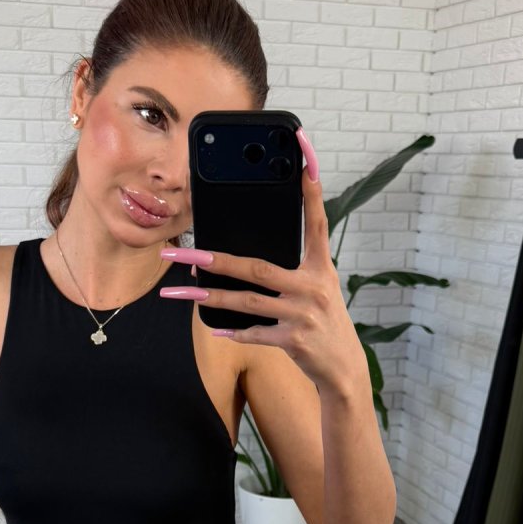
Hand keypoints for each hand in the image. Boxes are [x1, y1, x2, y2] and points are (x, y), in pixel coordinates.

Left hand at [158, 126, 366, 394]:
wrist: (343, 369)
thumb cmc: (323, 323)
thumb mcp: (317, 290)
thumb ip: (288, 271)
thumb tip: (237, 262)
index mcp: (320, 267)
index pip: (315, 220)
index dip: (311, 188)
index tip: (303, 154)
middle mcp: (314, 286)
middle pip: (256, 266)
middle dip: (214, 258)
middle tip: (182, 251)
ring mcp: (304, 314)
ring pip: (247, 301)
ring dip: (210, 296)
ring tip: (179, 291)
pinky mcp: (295, 340)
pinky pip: (254, 333)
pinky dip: (234, 331)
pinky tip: (215, 328)